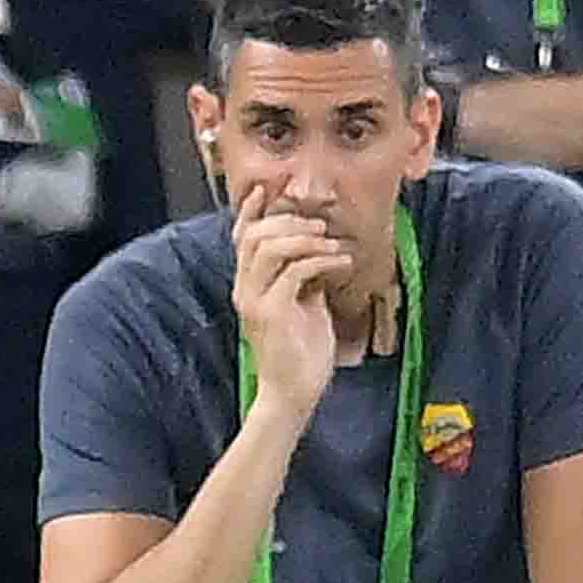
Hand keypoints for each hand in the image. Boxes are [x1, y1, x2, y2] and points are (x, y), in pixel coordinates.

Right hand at [232, 212, 351, 417]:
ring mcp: (255, 301)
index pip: (241, 238)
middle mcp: (244, 290)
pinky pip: (294, 272)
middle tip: (319, 225)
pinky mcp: (271, 313)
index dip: (250, 211)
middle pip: (254, 236)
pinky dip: (320, 261)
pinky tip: (341, 262)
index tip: (267, 190)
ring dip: (303, 238)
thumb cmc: (301, 353)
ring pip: (268, 248)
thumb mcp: (302, 305)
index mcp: (248, 286)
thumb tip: (316, 251)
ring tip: (331, 243)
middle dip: (288, 222)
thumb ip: (301, 278)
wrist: (293, 393)